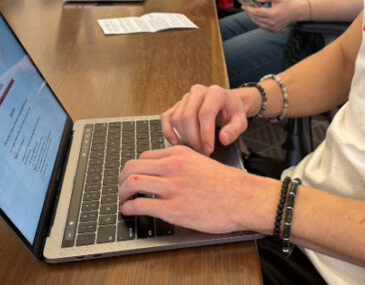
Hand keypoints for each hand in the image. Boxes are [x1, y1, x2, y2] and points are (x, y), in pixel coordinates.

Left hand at [118, 145, 278, 233]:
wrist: (243, 197)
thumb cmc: (227, 183)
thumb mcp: (203, 162)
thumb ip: (183, 163)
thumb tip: (166, 172)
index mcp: (180, 154)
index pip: (145, 156)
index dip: (136, 168)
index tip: (135, 176)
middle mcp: (172, 166)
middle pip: (133, 166)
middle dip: (122, 178)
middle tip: (122, 188)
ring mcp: (171, 187)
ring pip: (131, 183)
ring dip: (121, 193)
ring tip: (123, 200)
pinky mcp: (172, 208)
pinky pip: (140, 204)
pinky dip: (129, 208)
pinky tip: (129, 211)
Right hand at [161, 84, 255, 155]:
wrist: (228, 103)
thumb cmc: (233, 112)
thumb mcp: (241, 121)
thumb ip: (234, 130)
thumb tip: (223, 139)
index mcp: (215, 93)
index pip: (205, 113)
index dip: (205, 134)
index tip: (209, 149)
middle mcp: (198, 92)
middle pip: (188, 116)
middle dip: (194, 138)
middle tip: (202, 152)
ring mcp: (186, 97)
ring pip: (177, 118)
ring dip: (184, 137)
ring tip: (196, 148)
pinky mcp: (178, 105)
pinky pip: (167, 117)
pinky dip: (168, 131)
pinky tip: (175, 142)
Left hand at [244, 0, 299, 32]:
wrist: (296, 12)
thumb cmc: (287, 4)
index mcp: (273, 14)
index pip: (257, 12)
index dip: (249, 9)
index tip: (244, 6)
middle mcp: (273, 23)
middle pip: (256, 18)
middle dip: (249, 13)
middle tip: (246, 8)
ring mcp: (273, 28)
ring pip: (258, 24)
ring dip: (253, 18)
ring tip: (251, 12)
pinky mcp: (274, 31)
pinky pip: (262, 27)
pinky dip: (258, 22)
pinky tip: (258, 17)